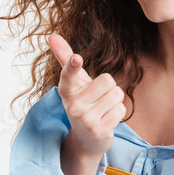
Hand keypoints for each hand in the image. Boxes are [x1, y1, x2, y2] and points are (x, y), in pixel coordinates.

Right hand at [47, 33, 125, 158]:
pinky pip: (121, 109)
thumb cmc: (82, 102)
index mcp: (66, 90)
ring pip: (116, 94)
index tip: (77, 59)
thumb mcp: (74, 82)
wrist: (85, 139)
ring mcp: (85, 119)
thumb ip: (65, 58)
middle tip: (98, 98)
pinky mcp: (99, 130)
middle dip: (108, 87)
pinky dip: (117, 112)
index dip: (73, 65)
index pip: (69, 75)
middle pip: (107, 80)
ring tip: (102, 109)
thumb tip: (52, 35)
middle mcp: (72, 105)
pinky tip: (106, 119)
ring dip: (114, 100)